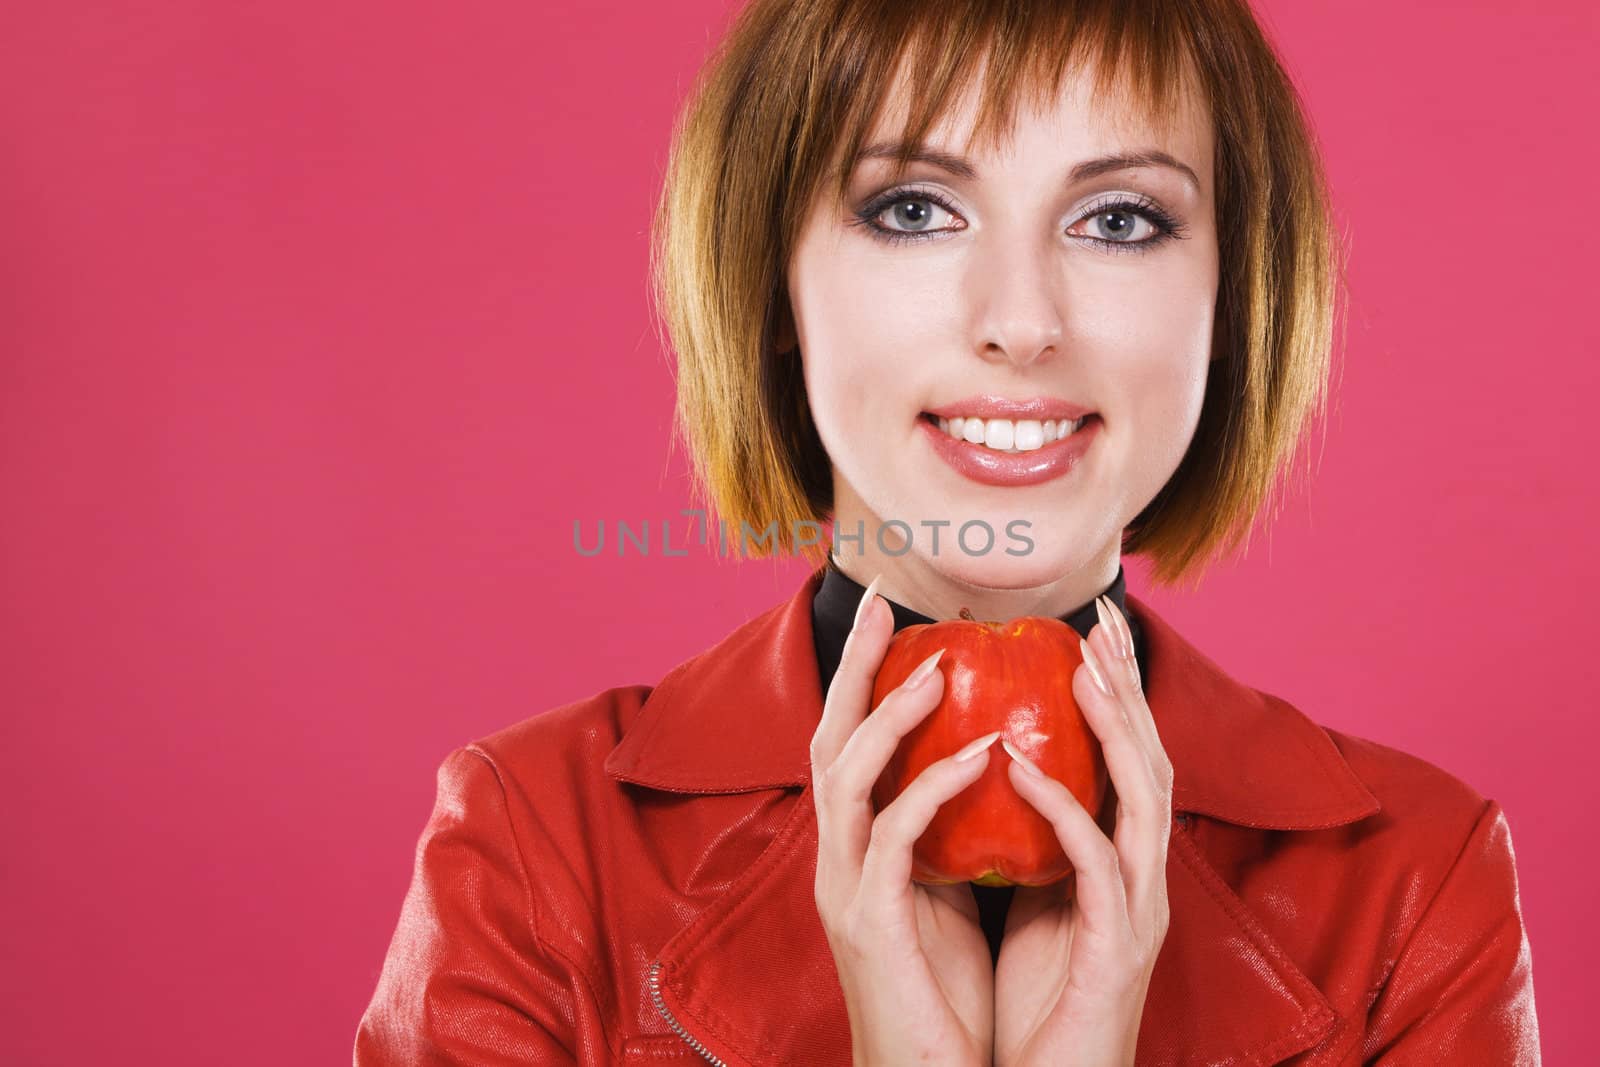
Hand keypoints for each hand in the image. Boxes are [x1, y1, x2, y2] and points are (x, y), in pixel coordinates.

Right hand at [810, 576, 996, 1066]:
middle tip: (881, 605)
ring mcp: (844, 889)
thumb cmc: (944, 997)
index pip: (848, 744)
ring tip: (939, 668)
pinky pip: (895, 837)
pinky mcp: (869, 921)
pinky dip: (933, 786)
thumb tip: (989, 767)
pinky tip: (981, 754)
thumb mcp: (946, 897)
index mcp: (855, 850)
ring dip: (890, 716)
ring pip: (845, 777)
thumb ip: (948, 835)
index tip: (888, 618)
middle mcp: (836, 859)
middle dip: (853, 668)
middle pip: (828, 740)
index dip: (861, 678)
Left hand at [993, 596, 1173, 1066]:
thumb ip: (1033, 844)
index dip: (1115, 695)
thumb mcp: (1035, 906)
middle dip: (1128, 689)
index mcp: (1119, 867)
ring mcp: (1136, 913)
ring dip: (1115, 731)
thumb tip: (994, 775)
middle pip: (1148, 763)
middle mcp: (1139, 880)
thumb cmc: (1041, 1006)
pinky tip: (1024, 767)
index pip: (1125, 762)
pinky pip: (1094, 866)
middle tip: (1102, 622)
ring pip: (1143, 801)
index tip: (1089, 633)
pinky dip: (1064, 810)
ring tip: (1082, 671)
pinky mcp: (1116, 950)